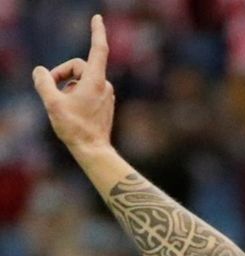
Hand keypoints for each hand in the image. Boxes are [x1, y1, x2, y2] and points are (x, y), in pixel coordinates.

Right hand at [32, 14, 114, 156]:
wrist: (93, 150)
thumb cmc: (74, 127)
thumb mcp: (52, 103)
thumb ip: (44, 83)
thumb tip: (40, 71)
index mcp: (95, 80)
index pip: (98, 49)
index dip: (97, 32)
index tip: (97, 18)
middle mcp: (104, 84)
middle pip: (78, 66)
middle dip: (62, 73)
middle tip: (50, 90)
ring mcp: (106, 94)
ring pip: (81, 80)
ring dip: (67, 86)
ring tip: (62, 106)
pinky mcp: (105, 102)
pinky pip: (86, 90)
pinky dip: (75, 94)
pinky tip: (71, 111)